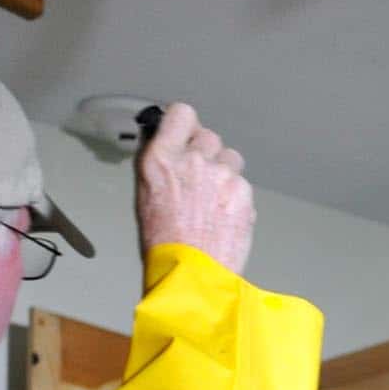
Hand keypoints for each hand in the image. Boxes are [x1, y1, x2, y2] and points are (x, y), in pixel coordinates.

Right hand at [133, 102, 254, 276]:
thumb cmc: (164, 242)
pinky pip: (242, 183)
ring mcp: (221, 175)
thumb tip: (166, 141)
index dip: (186, 125)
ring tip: (212, 200)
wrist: (191, 275)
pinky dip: (235, 195)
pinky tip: (223, 216)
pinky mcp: (243, 192)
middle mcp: (193, 160)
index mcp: (162, 158)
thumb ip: (160, 163)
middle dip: (206, 153)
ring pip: (230, 158)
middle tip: (199, 179)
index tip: (186, 134)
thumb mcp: (145, 195)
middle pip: (209, 136)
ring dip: (223, 172)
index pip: (182, 114)